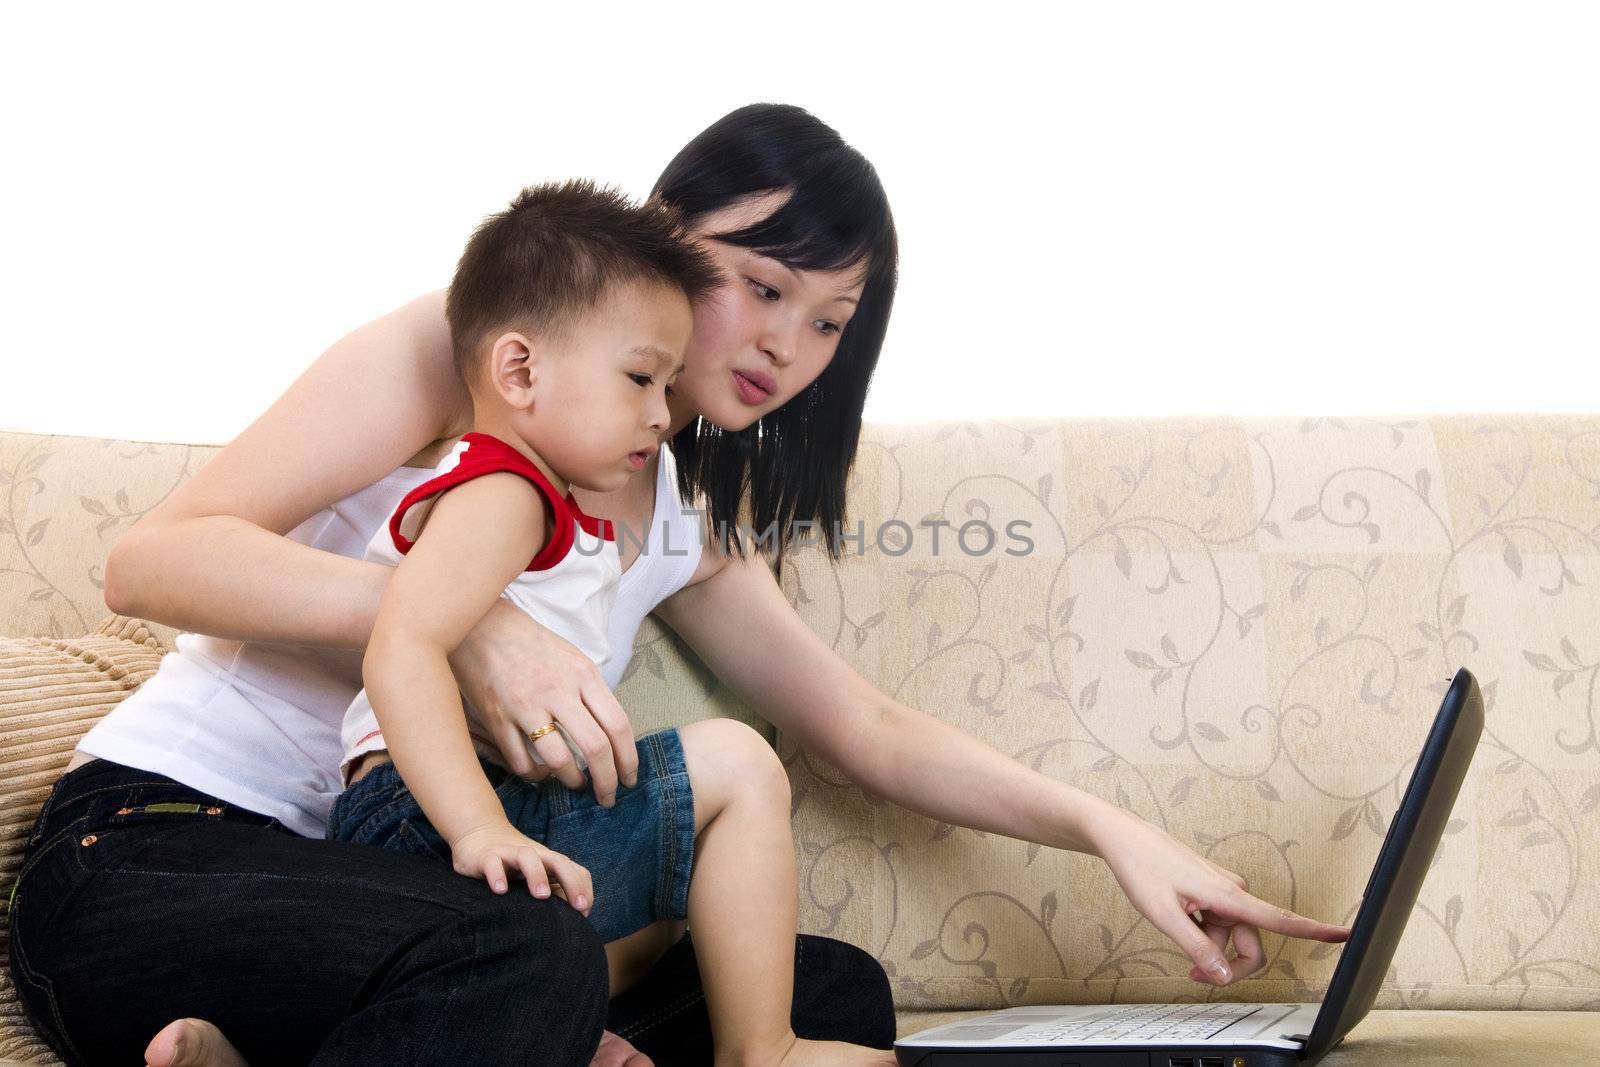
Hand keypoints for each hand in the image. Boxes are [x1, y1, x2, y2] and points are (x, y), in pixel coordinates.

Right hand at [448, 818, 593, 911]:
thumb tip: (570, 916)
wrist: (479, 831)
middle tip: (579, 906)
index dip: (583, 889)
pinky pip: (493, 863)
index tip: (585, 912)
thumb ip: (553, 890)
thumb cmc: (513, 862)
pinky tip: (500, 890)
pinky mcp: (486, 856)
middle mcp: (534, 854)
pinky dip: (497, 875)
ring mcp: (510, 853)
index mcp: (548, 860)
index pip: (574, 870)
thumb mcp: (536, 874)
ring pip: (527, 858)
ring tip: (542, 896)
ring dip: (537, 875)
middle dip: (572, 882)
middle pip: (558, 862)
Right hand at [450, 598, 638, 805]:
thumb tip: (609, 731)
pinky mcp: (497, 718)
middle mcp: (558, 691)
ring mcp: (525, 706)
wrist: (482, 624)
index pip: (618, 725)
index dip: (628, 759)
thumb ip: (591, 691)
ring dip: (571, 780)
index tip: (629, 779)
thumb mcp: (572, 657)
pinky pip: (521, 761)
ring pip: (559, 760)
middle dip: (607, 781)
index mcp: (583, 674)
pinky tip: (541, 773)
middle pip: (595, 748)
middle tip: (608, 797)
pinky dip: (535, 775)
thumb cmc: (531, 642)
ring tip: (575, 784)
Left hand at [1090, 808, 1349, 985]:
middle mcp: (1233, 891)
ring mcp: (1223, 889)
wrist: (1124, 837)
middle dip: (1229, 965)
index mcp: (1229, 896)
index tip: (1347, 935)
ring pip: (1230, 934)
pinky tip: (1178, 916)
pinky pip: (1218, 921)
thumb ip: (1198, 949)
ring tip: (1174, 932)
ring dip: (1209, 946)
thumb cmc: (1142, 868)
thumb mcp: (1165, 917)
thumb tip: (1226, 976)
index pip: (1281, 920)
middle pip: (1251, 944)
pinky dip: (1203, 930)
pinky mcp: (1212, 889)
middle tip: (1194, 974)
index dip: (1316, 931)